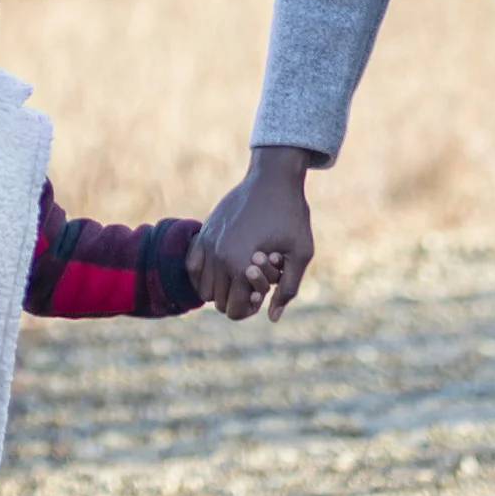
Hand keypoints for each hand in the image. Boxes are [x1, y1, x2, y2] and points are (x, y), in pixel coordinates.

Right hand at [193, 148, 316, 320]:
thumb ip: (288, 290)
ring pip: (204, 288)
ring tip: (241, 274)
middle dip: (237, 299)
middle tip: (255, 284)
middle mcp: (219, 257)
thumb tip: (272, 318)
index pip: (235, 309)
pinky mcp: (205, 232)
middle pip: (219, 302)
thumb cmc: (291, 215)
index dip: (250, 309)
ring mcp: (208, 244)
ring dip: (221, 288)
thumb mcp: (301, 253)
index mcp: (242, 265)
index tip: (263, 294)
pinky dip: (204, 274)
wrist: (273, 178)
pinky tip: (222, 267)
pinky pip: (193, 266)